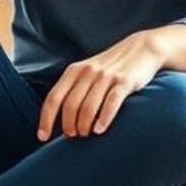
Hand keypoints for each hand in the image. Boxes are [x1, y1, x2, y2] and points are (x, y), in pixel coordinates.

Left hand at [38, 31, 165, 139]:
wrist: (143, 48)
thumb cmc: (112, 68)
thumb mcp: (88, 72)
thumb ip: (75, 90)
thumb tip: (62, 120)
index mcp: (74, 71)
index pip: (53, 98)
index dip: (46, 119)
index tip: (43, 137)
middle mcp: (88, 72)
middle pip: (70, 105)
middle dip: (68, 125)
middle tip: (74, 136)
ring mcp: (106, 76)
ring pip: (88, 107)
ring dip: (84, 126)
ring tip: (86, 135)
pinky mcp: (125, 81)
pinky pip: (111, 103)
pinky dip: (104, 119)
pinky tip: (100, 130)